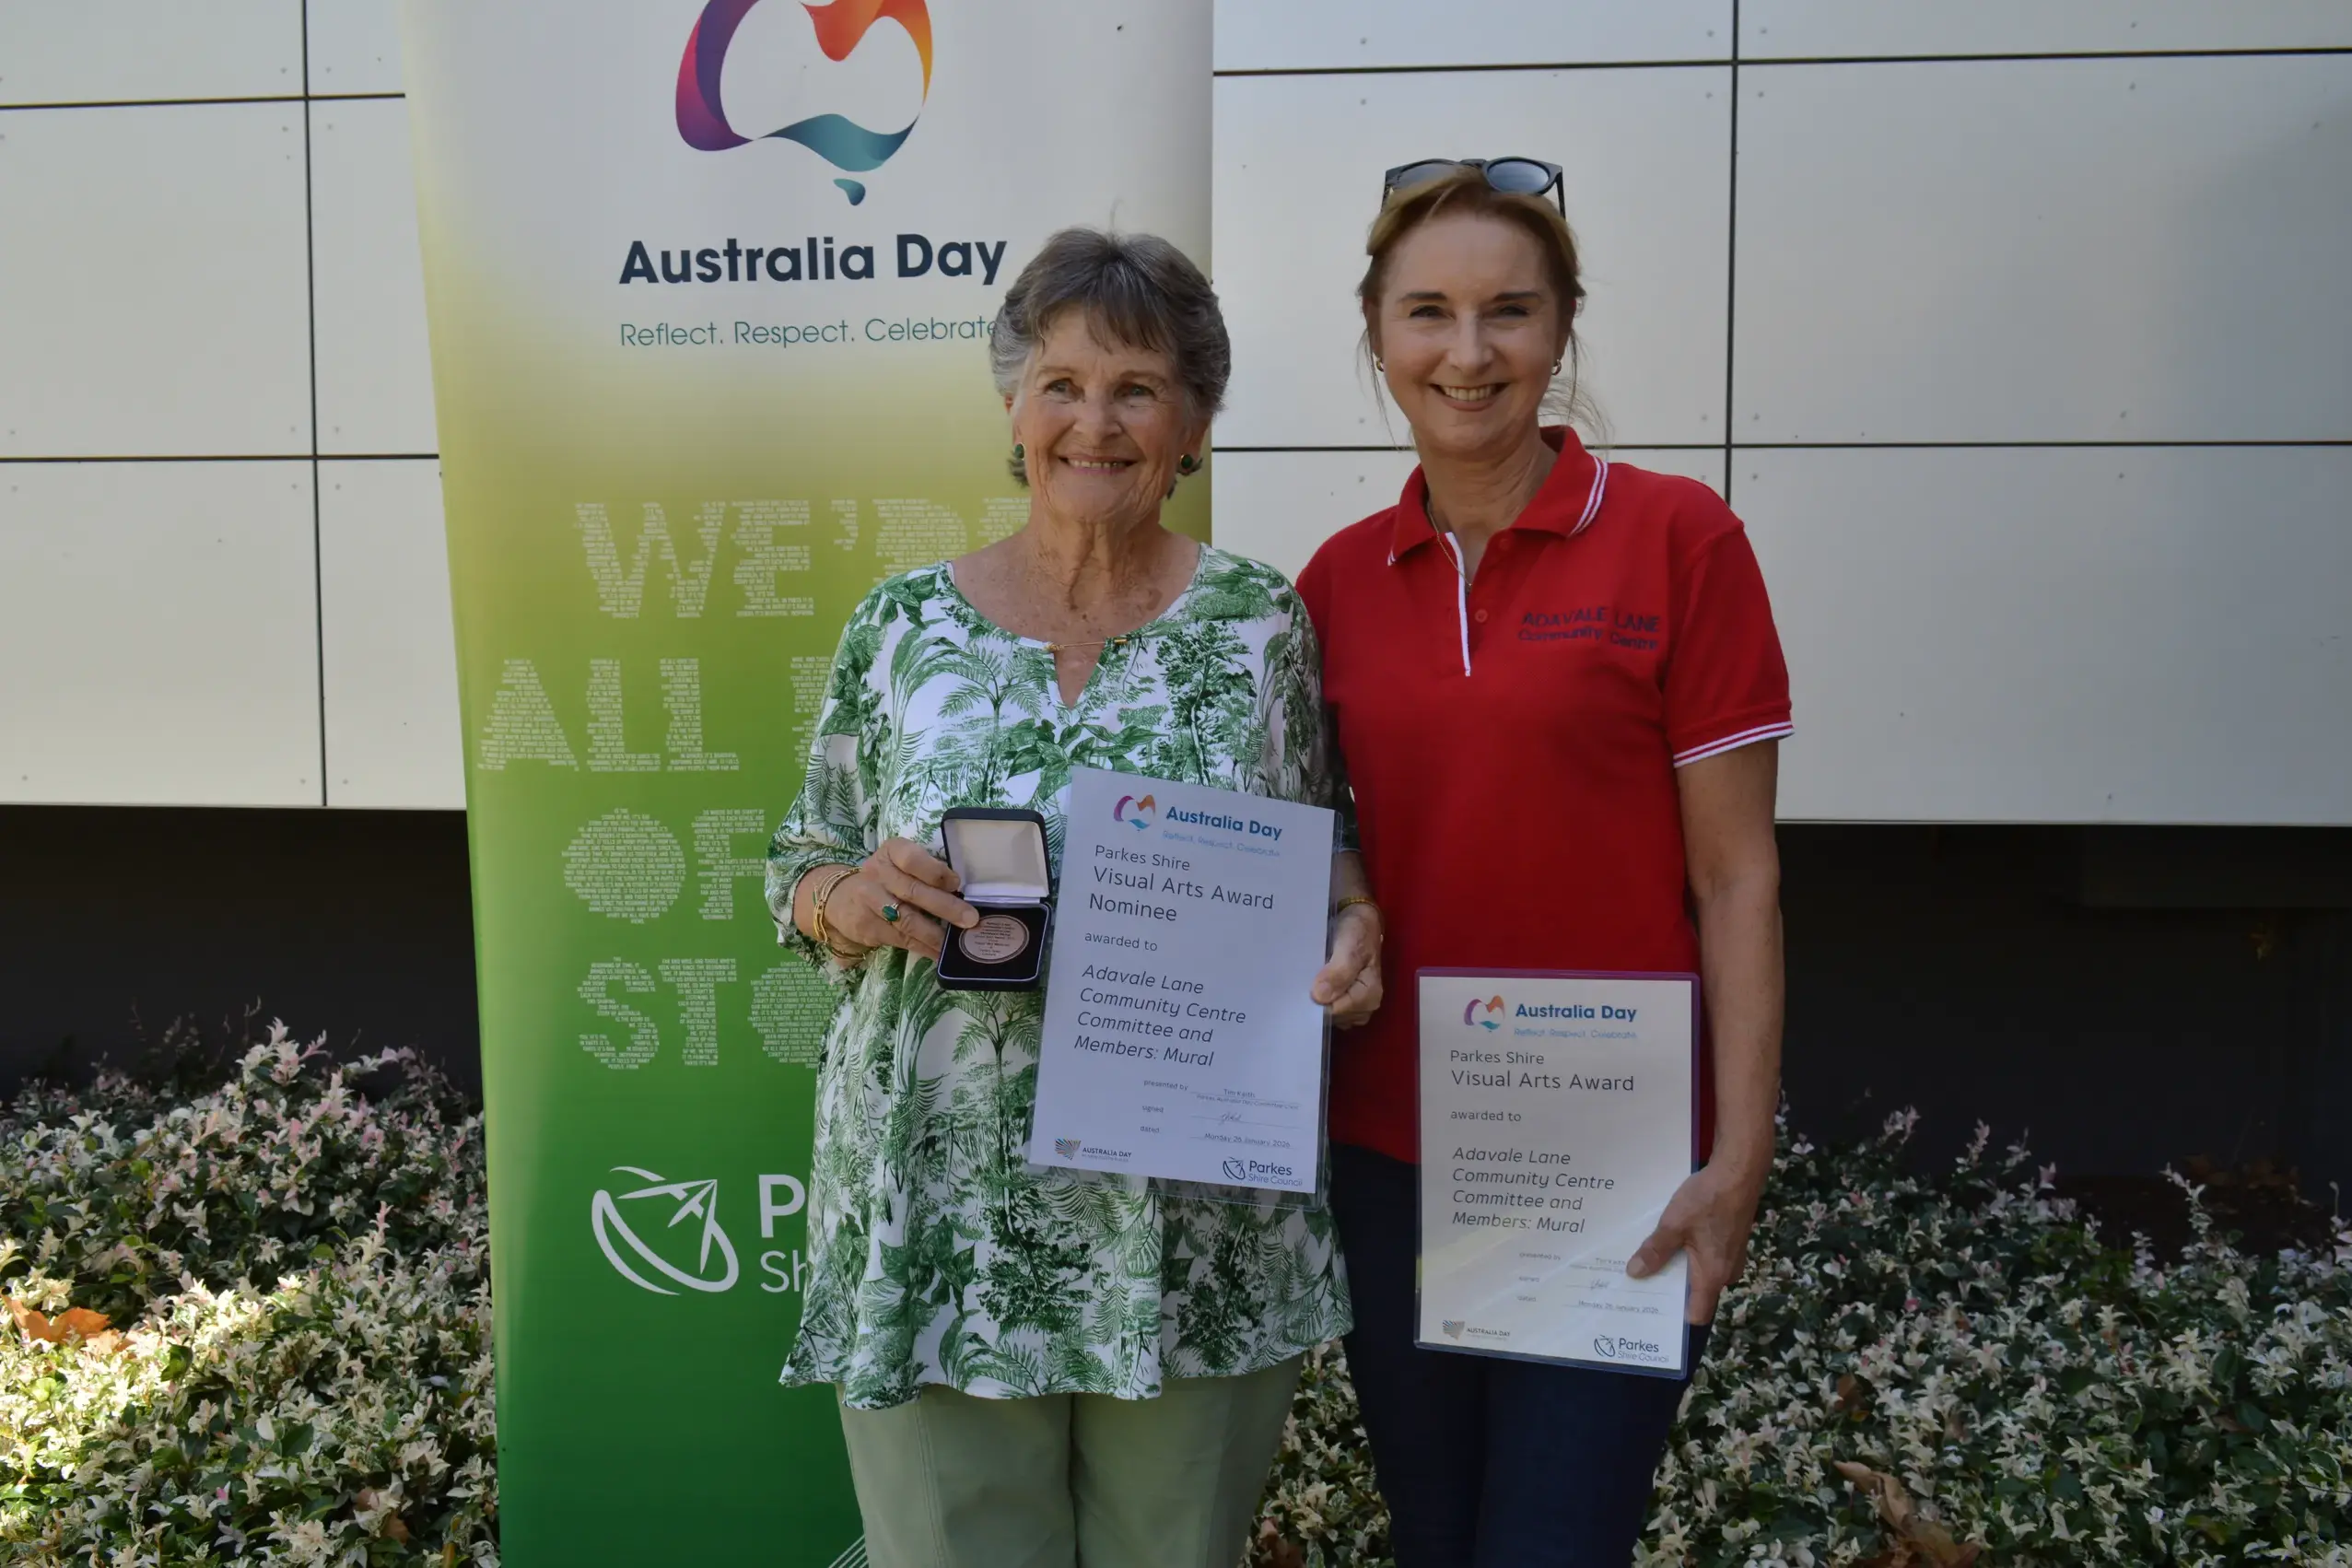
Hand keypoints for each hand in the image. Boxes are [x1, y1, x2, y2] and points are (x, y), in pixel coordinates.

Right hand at [825, 838, 978, 960]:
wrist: (839, 899)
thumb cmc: (884, 879)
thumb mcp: (899, 864)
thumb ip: (925, 872)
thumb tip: (962, 893)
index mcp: (890, 852)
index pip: (911, 858)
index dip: (935, 871)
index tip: (955, 883)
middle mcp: (877, 874)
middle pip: (913, 891)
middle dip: (945, 906)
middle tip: (970, 919)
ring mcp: (869, 901)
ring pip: (906, 919)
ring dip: (935, 933)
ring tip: (956, 940)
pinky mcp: (868, 927)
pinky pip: (901, 939)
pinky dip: (923, 948)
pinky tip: (939, 953)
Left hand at [1310, 904, 1383, 1027]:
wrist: (1359, 924)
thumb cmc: (1357, 933)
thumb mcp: (1349, 947)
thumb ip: (1338, 972)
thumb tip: (1320, 996)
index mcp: (1370, 996)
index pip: (1336, 1012)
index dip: (1318, 1001)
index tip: (1306, 985)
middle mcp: (1365, 1007)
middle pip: (1332, 1016)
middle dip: (1317, 1002)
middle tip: (1307, 979)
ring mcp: (1355, 1008)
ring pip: (1328, 1015)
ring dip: (1316, 1001)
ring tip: (1309, 980)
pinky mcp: (1345, 1004)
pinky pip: (1328, 1010)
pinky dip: (1318, 1000)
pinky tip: (1312, 985)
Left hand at [1627, 1157, 1767, 1323]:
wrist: (1738, 1171)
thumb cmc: (1707, 1200)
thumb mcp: (1674, 1225)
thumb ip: (1655, 1251)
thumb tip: (1634, 1274)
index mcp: (1713, 1275)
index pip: (1698, 1314)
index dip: (1675, 1319)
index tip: (1650, 1313)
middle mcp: (1726, 1272)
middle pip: (1696, 1294)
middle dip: (1669, 1290)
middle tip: (1639, 1285)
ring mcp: (1731, 1256)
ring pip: (1700, 1273)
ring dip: (1678, 1269)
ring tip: (1649, 1262)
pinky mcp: (1730, 1241)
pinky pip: (1707, 1258)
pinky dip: (1689, 1254)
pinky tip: (1670, 1242)